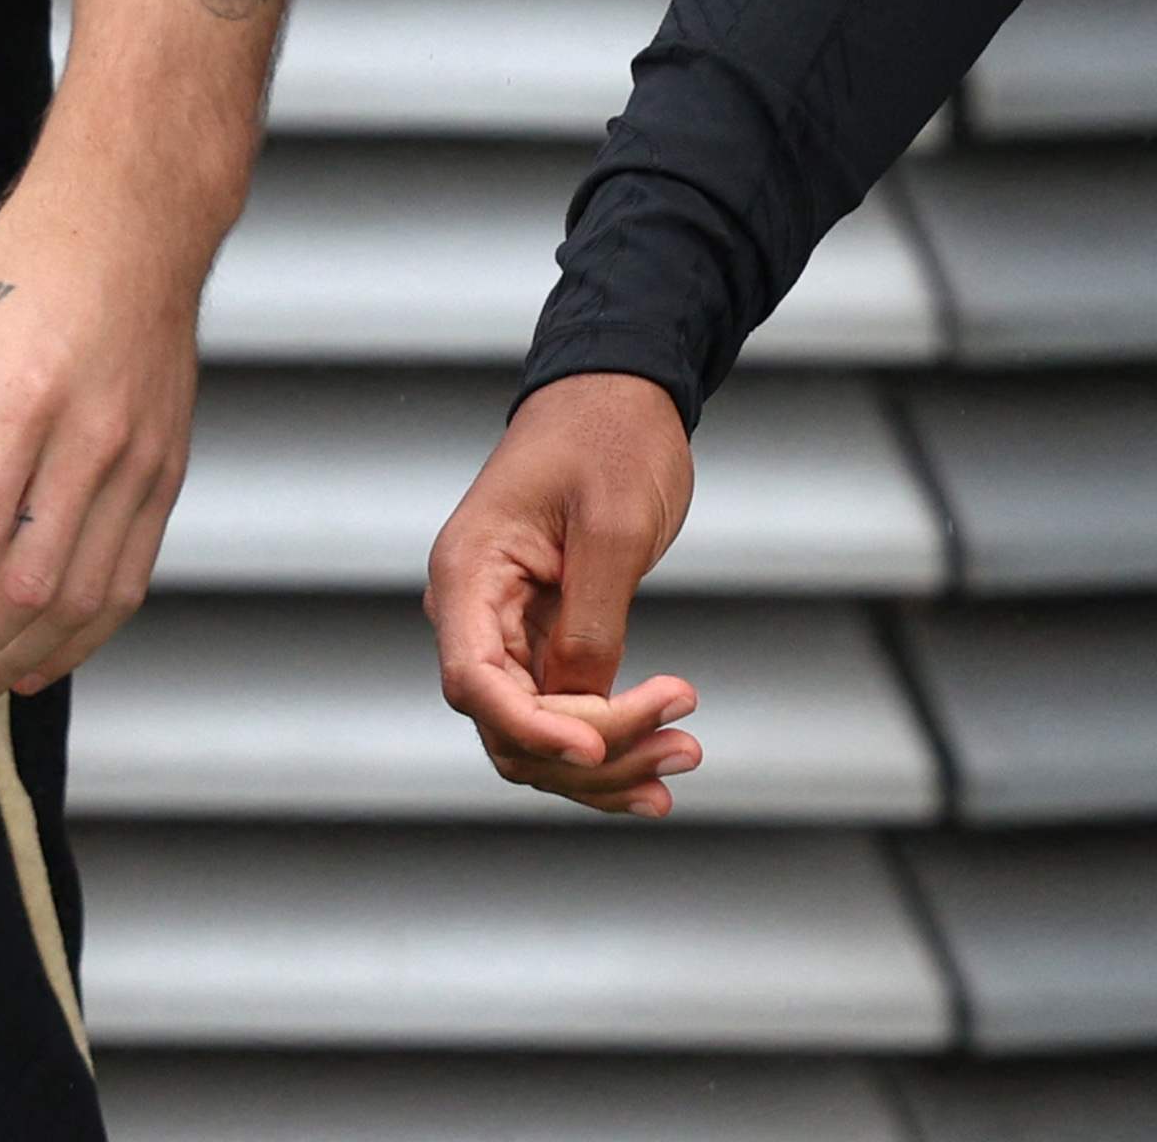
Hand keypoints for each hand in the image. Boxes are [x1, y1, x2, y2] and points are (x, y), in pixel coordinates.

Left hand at [0, 175, 202, 720]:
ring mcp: (141, 463)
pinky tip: (31, 664)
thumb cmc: (23, 272)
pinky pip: (128, 580)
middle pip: (28, 584)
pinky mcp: (168, 474)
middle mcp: (93, 441)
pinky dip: (80, 638)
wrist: (134, 223)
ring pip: (83, 598)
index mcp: (26, 401)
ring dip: (16, 662)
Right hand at [428, 371, 703, 815]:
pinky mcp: (542, 636)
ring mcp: (505, 628)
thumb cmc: (610, 435)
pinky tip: (660, 766)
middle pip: (510, 724)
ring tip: (687, 753)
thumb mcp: (613, 526)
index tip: (600, 748)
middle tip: (685, 742)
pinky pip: (562, 711)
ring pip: (536, 733)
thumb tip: (582, 713)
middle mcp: (472, 610)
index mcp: (468, 573)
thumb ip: (590, 624)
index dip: (534, 730)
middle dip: (593, 751)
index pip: (476, 682)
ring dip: (609, 760)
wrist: (620, 390)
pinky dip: (610, 742)